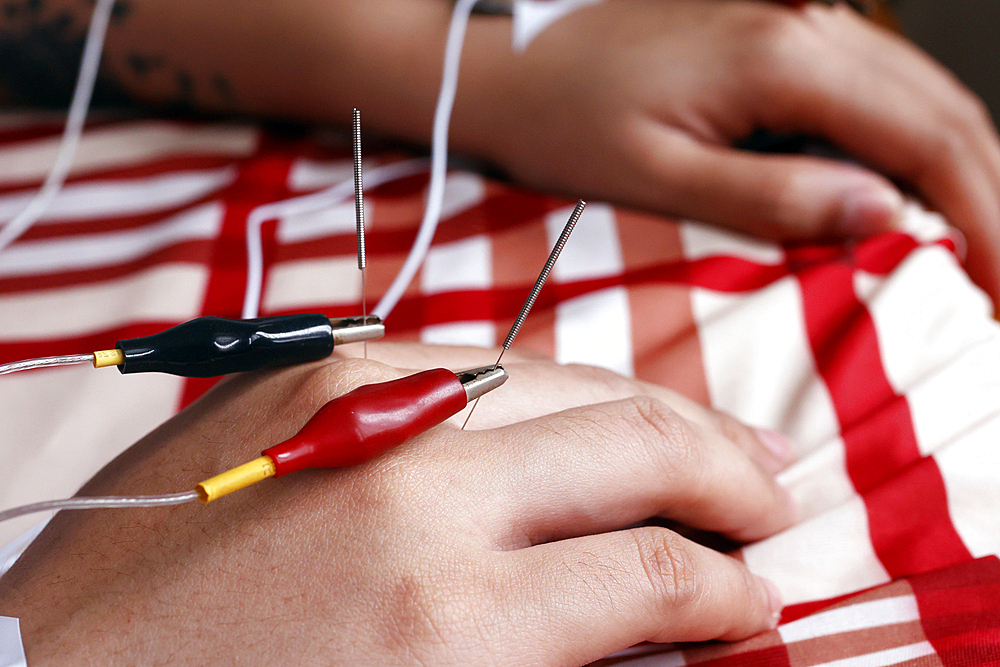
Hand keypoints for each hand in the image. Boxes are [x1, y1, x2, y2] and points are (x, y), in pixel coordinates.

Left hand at [0, 346, 793, 664]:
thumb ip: (555, 652)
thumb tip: (660, 618)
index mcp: (446, 616)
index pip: (656, 571)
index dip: (730, 593)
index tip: (753, 606)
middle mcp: (417, 484)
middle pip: (639, 439)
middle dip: (729, 473)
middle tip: (771, 504)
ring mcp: (361, 399)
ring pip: (569, 376)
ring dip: (652, 414)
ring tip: (704, 446)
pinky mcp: (317, 364)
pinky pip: (477, 362)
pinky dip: (552, 392)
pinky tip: (579, 419)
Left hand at [456, 0, 999, 302]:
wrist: (510, 63)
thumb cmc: (564, 117)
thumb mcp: (658, 175)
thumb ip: (773, 196)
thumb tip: (885, 214)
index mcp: (781, 59)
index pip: (928, 141)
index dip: (987, 220)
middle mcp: (805, 25)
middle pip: (945, 112)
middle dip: (992, 202)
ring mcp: (798, 22)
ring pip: (920, 97)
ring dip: (962, 173)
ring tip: (976, 254)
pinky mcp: (780, 36)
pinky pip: (877, 90)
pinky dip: (915, 146)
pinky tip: (916, 198)